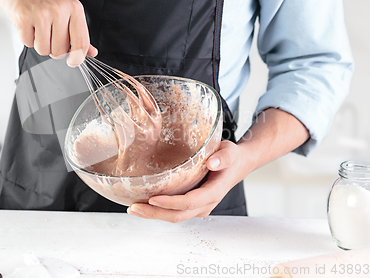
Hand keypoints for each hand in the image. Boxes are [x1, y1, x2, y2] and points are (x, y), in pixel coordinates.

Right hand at [0, 0, 96, 66]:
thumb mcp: (67, 10)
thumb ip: (79, 33)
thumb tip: (91, 52)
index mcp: (74, 8)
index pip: (82, 43)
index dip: (77, 58)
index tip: (73, 61)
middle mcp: (59, 9)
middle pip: (60, 51)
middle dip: (53, 49)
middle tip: (48, 34)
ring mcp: (41, 13)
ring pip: (44, 50)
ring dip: (39, 44)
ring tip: (37, 28)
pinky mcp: (23, 18)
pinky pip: (28, 44)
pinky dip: (27, 38)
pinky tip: (28, 24)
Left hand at [127, 140, 247, 222]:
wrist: (236, 166)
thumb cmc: (230, 158)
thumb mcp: (230, 152)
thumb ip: (223, 157)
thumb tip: (212, 162)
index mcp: (214, 192)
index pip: (190, 202)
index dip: (170, 203)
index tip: (152, 198)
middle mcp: (205, 204)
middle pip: (178, 215)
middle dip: (155, 213)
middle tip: (134, 208)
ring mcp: (198, 207)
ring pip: (174, 217)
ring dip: (153, 214)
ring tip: (133, 209)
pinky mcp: (192, 205)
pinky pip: (174, 212)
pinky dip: (158, 211)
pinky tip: (143, 205)